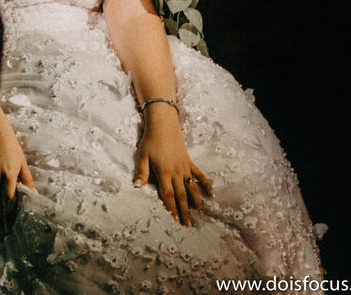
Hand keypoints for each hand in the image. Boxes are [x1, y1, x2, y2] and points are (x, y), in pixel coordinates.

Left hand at [133, 104, 211, 226]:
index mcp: (164, 172)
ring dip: (197, 203)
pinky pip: (200, 176)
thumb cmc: (150, 140)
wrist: (164, 125)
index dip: (172, 208)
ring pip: (192, 188)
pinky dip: (206, 185)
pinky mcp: (190, 162)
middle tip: (189, 225)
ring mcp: (185, 168)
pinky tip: (212, 195)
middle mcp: (176, 172)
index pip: (168, 195)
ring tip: (201, 216)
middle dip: (185, 211)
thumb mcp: (142, 156)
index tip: (175, 220)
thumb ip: (141, 172)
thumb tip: (137, 187)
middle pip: (181, 195)